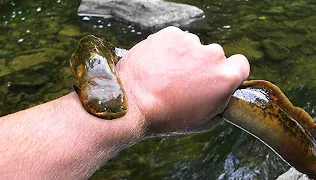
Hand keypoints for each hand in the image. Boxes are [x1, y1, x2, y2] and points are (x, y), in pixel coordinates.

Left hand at [116, 26, 249, 134]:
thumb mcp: (203, 122)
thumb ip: (221, 106)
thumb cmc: (167, 117)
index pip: (240, 64)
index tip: (216, 78)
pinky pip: (175, 40)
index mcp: (226, 77)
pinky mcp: (169, 34)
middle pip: (214, 55)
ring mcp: (190, 42)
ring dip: (184, 57)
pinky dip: (169, 49)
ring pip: (193, 47)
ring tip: (166, 75)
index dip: (229, 72)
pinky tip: (158, 65)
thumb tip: (223, 98)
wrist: (133, 105)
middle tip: (184, 81)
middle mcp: (212, 54)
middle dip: (203, 66)